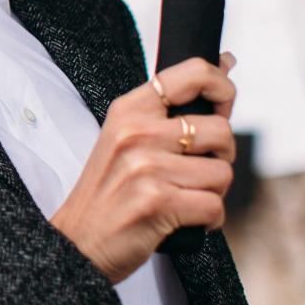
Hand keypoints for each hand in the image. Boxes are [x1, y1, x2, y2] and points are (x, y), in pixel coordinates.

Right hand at [50, 55, 236, 283]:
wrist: (78, 241)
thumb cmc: (109, 190)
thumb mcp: (125, 138)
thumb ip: (168, 110)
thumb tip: (225, 63)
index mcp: (128, 109)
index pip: (192, 73)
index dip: (222, 85)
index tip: (223, 103)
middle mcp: (136, 132)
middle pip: (221, 131)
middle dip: (221, 157)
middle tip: (195, 170)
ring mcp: (146, 166)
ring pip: (223, 174)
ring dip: (212, 194)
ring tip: (181, 198)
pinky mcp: (158, 202)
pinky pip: (215, 207)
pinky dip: (208, 221)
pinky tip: (182, 221)